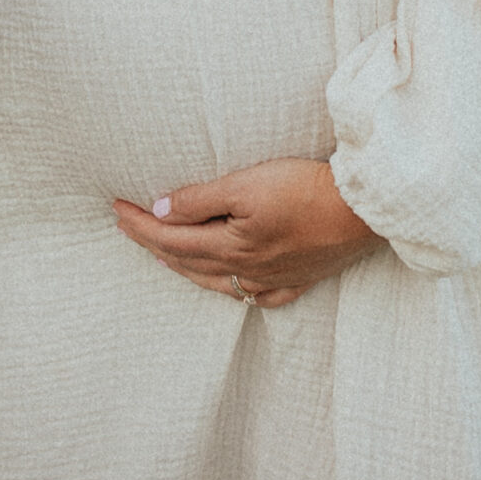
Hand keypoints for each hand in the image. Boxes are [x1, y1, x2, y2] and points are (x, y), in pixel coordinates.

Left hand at [113, 158, 381, 307]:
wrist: (364, 210)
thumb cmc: (305, 190)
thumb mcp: (246, 184)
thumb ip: (201, 199)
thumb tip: (160, 210)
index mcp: (230, 246)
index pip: (170, 237)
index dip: (139, 224)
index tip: (115, 208)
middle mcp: (248, 269)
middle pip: (188, 260)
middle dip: (153, 243)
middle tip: (128, 226)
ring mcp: (276, 278)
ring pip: (218, 280)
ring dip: (186, 267)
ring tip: (166, 256)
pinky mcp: (302, 277)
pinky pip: (260, 295)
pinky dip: (237, 289)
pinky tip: (235, 286)